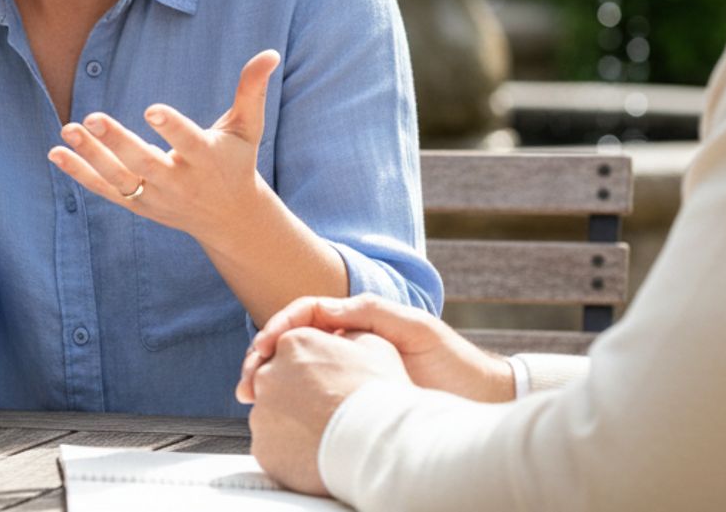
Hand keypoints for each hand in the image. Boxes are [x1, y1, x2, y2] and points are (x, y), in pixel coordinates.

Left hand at [47, 49, 278, 243]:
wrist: (229, 218)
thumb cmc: (236, 161)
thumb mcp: (247, 128)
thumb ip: (252, 91)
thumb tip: (269, 53)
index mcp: (207, 159)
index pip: (188, 142)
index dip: (171, 127)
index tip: (151, 109)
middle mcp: (180, 181)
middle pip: (144, 163)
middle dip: (117, 143)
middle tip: (91, 118)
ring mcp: (156, 197)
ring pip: (119, 179)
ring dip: (90, 156)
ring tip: (68, 129)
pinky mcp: (138, 205)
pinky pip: (104, 190)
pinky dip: (79, 174)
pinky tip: (56, 154)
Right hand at [237, 294, 512, 404]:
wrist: (479, 398)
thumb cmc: (452, 362)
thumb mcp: (414, 328)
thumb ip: (372, 313)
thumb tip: (327, 310)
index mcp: (358, 320)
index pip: (304, 314)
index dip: (278, 327)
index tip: (263, 348)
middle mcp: (348, 343)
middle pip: (291, 343)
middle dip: (260, 358)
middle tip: (247, 382)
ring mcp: (348, 372)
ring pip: (295, 370)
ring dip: (269, 381)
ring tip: (253, 400)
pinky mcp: (353, 398)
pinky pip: (313, 395)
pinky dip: (290, 402)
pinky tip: (279, 414)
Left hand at [247, 328, 409, 496]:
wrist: (380, 445)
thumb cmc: (381, 394)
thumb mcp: (373, 346)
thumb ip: (345, 336)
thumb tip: (338, 338)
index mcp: (294, 343)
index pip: (290, 349)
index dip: (310, 366)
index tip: (324, 382)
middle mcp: (269, 373)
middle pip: (275, 380)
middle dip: (294, 392)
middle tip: (323, 408)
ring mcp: (262, 412)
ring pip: (270, 413)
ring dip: (289, 420)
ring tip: (322, 432)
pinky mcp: (263, 446)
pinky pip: (271, 444)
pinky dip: (287, 447)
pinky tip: (314, 450)